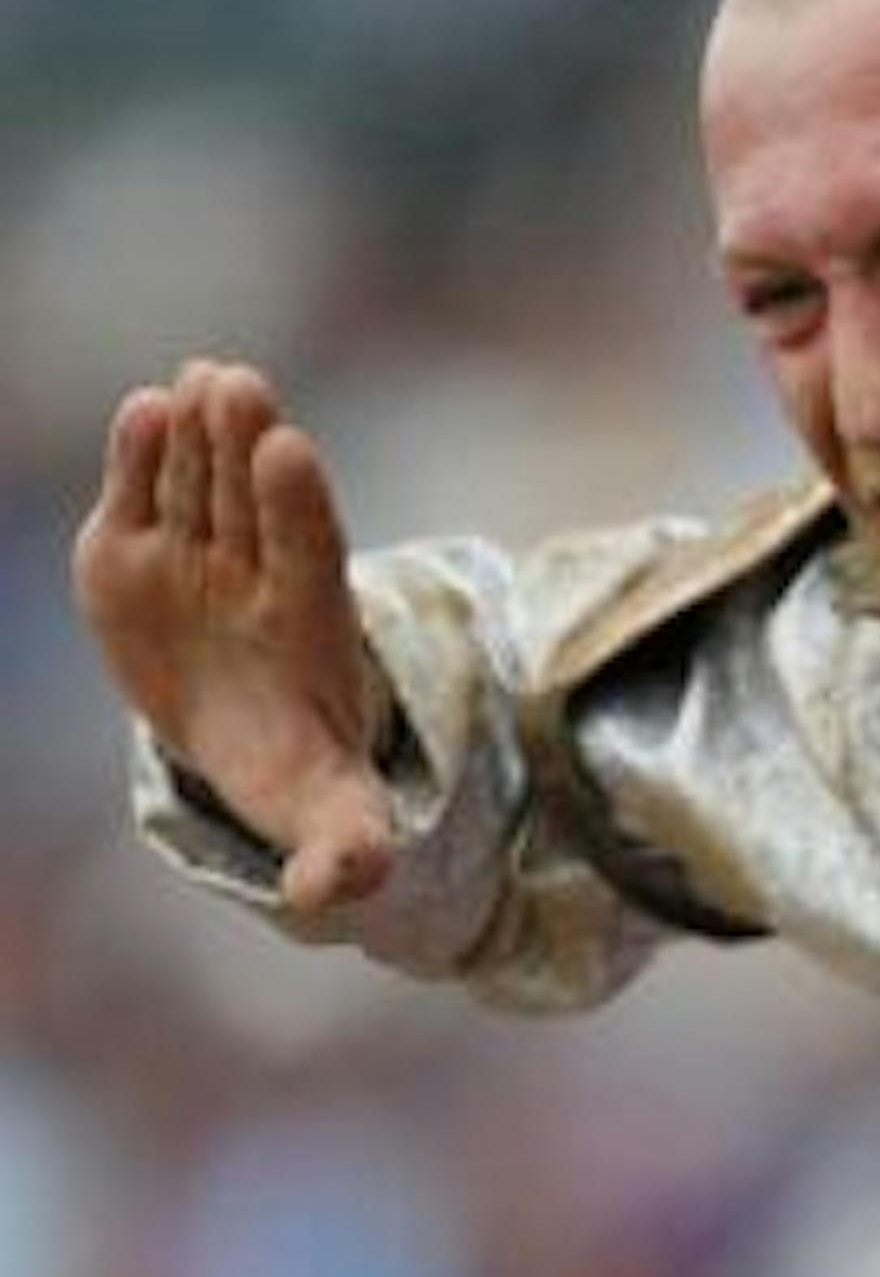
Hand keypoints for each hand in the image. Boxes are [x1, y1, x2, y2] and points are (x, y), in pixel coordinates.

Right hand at [72, 357, 394, 913]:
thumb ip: (344, 848)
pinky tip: (147, 409)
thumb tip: (339, 892)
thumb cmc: (299, 770)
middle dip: (248, 446)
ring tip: (197, 384)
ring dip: (199, 431)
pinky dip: (141, 452)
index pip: (312, 556)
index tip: (290, 454)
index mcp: (314, 632)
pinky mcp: (137, 547)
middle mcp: (258, 577)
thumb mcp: (330, 818)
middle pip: (254, 501)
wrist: (241, 734)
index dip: (299, 508)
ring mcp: (197, 555)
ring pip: (202, 480)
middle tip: (241, 392)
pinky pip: (143, 492)